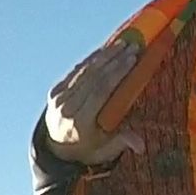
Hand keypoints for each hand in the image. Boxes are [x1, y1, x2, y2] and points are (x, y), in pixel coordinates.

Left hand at [45, 40, 145, 165]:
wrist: (56, 150)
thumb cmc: (89, 149)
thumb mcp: (105, 151)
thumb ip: (122, 142)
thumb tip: (141, 145)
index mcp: (80, 121)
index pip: (100, 90)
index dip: (117, 72)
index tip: (132, 58)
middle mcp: (67, 107)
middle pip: (93, 77)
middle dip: (114, 60)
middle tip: (132, 46)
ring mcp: (58, 98)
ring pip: (83, 72)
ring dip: (103, 56)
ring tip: (121, 43)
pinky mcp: (55, 92)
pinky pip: (74, 72)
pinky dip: (89, 60)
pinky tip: (103, 51)